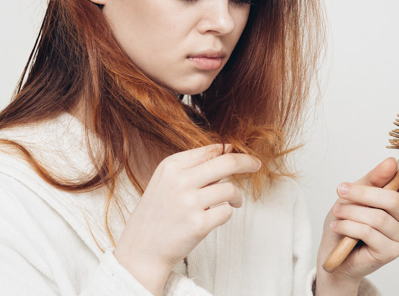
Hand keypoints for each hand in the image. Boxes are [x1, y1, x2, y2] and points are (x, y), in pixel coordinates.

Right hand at [114, 144, 260, 294]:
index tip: (242, 155)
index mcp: (171, 166)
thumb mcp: (165, 181)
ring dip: (236, 197)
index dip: (230, 151)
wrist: (142, 250)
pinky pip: (227, 212)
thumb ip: (192, 167)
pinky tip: (215, 217)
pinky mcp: (199, 224)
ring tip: (233, 202)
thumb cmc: (156, 214)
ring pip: (230, 189)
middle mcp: (180, 181)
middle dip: (247, 162)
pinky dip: (226, 214)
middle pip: (227, 162)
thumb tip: (227, 151)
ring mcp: (189, 203)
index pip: (211, 150)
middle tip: (256, 165)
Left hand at [316, 152, 398, 291]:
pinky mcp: (391, 252)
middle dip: (363, 194)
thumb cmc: (346, 219)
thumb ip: (374, 179)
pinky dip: (348, 226)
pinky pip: (369, 233)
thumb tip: (391, 163)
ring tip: (336, 212)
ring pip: (378, 218)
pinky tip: (338, 226)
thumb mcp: (356, 193)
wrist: (333, 251)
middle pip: (393, 200)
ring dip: (351, 212)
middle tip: (341, 190)